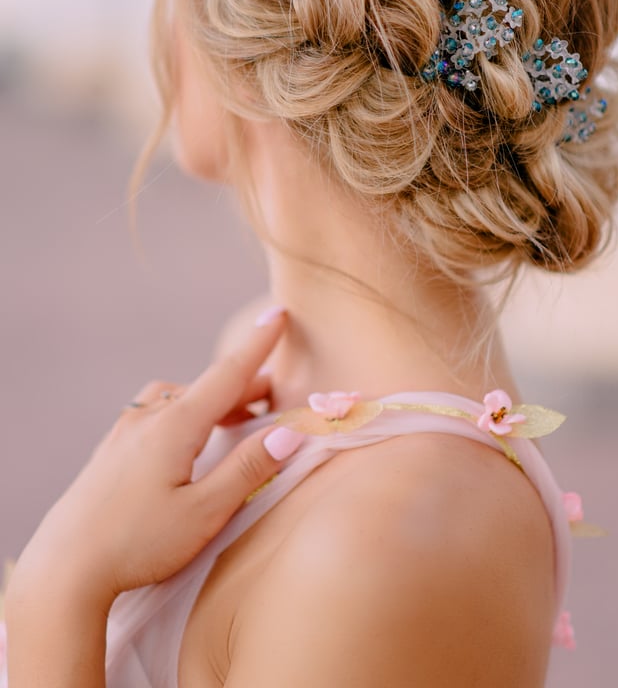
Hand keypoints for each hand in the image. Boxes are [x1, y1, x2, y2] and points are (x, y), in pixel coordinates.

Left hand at [6, 308, 301, 616]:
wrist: (63, 570)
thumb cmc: (137, 544)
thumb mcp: (205, 513)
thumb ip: (248, 469)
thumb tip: (288, 433)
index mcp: (175, 426)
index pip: (227, 374)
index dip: (258, 345)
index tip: (278, 313)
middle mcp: (148, 419)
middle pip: (206, 387)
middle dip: (242, 385)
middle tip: (273, 396)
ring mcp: (124, 433)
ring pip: (178, 399)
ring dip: (211, 401)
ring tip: (233, 420)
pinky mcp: (111, 451)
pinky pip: (156, 413)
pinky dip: (184, 413)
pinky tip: (187, 440)